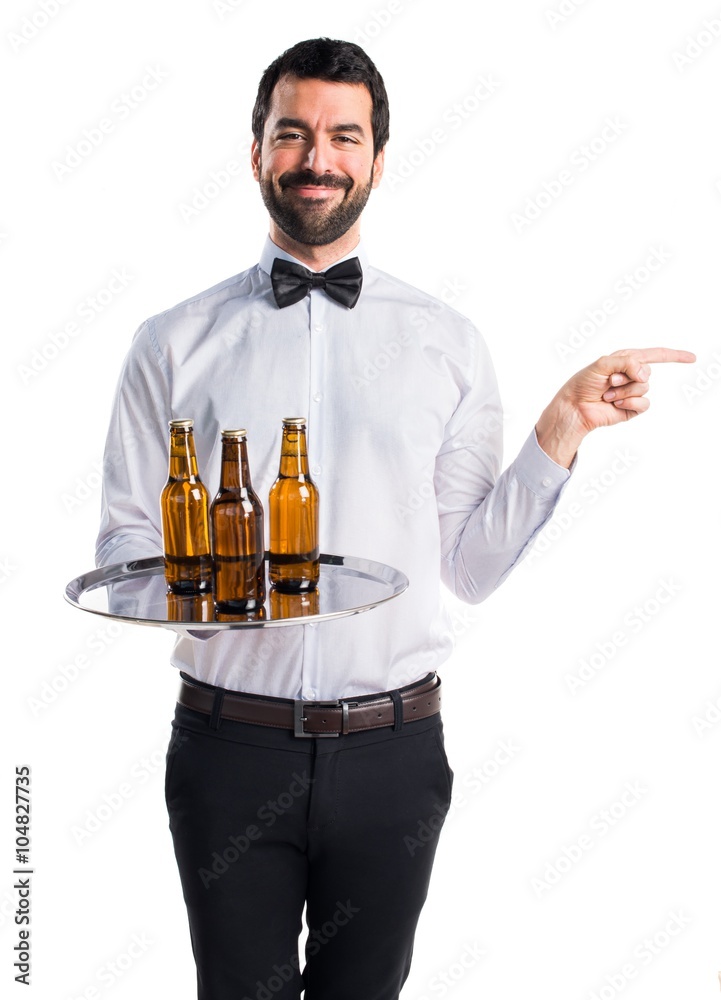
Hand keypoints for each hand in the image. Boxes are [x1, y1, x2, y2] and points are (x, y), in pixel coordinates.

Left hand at [536, 347, 695, 467]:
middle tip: (608, 382)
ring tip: (607, 394)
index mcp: (625, 360)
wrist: (574, 407)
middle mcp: (631, 375)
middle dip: (626, 376)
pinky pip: (643, 402)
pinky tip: (615, 404)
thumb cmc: (583, 384)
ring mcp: (632, 392)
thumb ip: (626, 362)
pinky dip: (629, 402)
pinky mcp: (632, 408)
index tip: (692, 358)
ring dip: (624, 390)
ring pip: (645, 387)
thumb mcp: (602, 364)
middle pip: (647, 371)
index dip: (674, 356)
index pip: (654, 355)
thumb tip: (644, 373)